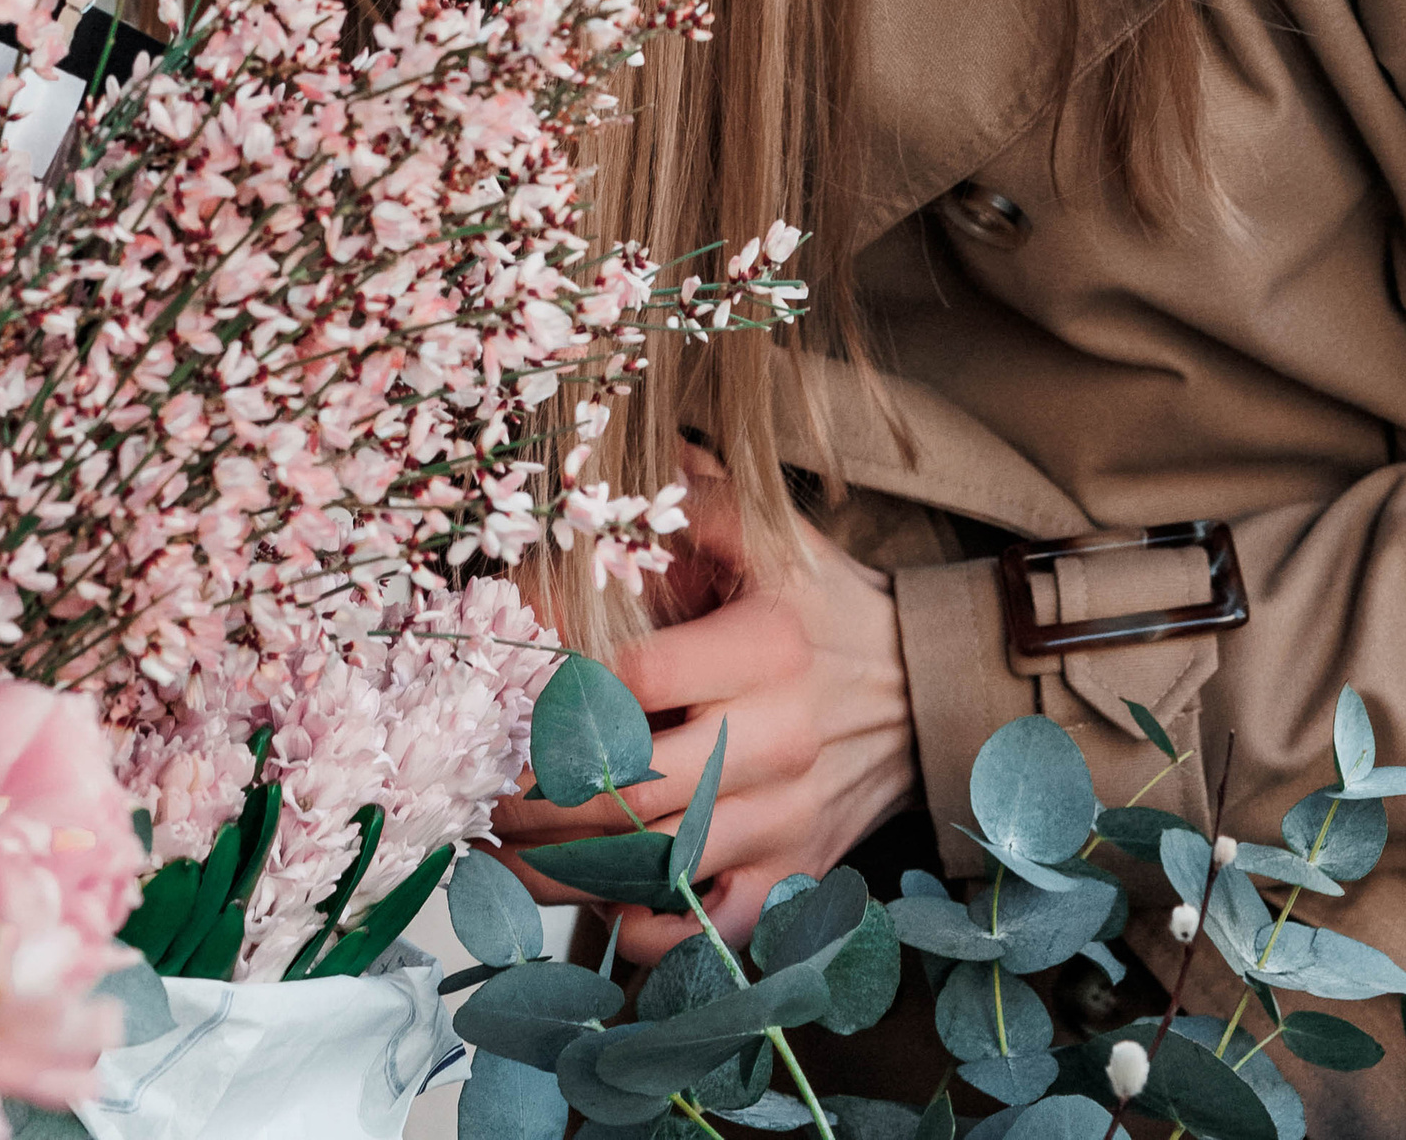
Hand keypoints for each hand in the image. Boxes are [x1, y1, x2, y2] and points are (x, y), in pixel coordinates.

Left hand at [493, 452, 920, 963]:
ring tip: (501, 853)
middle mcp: (778, 738)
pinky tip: (596, 908)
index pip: (639, 681)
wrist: (925, 688)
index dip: (559, 692)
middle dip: (541, 797)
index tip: (504, 698)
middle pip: (636, 787)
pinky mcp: (796, 869)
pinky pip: (716, 925)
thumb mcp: (770, 538)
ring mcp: (788, 815)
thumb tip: (602, 474)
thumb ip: (691, 502)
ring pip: (659, 864)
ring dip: (568, 869)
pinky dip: (654, 931)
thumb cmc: (824, 606)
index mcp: (766, 648)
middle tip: (480, 792)